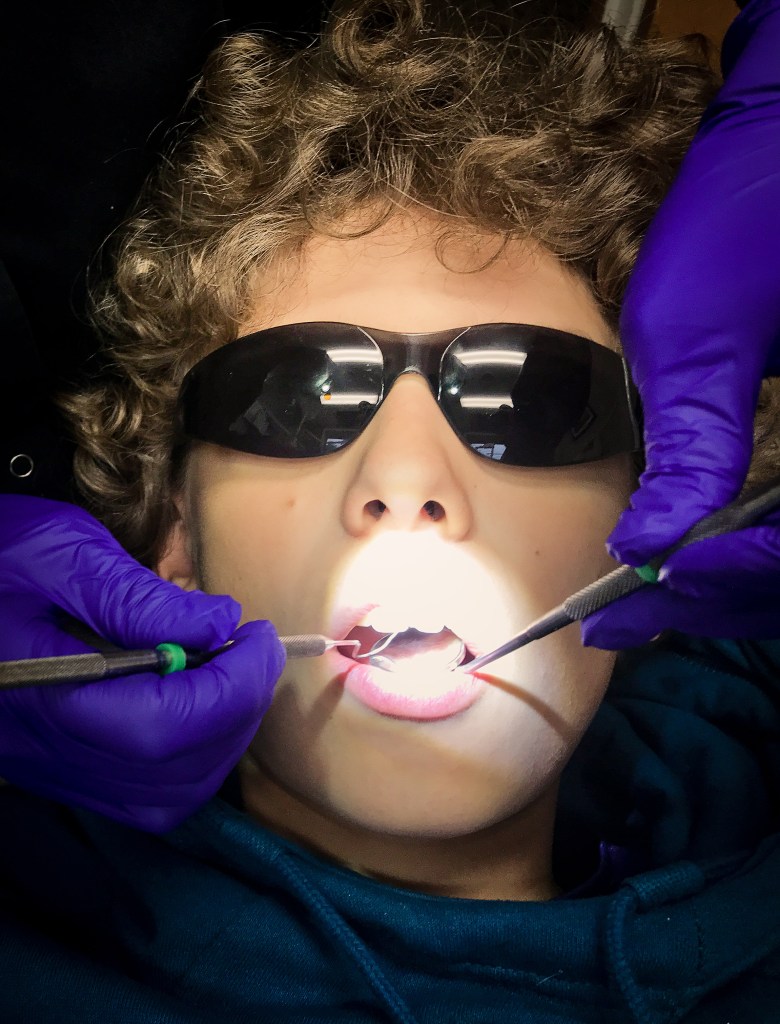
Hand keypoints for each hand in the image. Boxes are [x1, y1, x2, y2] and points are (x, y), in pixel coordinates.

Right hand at [0, 495, 284, 830]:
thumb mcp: (61, 553)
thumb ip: (137, 597)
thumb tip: (219, 625)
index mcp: (43, 692)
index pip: (163, 725)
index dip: (232, 687)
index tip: (258, 637)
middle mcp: (49, 750)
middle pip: (173, 771)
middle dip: (237, 710)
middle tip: (253, 651)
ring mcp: (56, 769)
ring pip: (167, 797)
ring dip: (223, 739)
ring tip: (232, 674)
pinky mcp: (65, 770)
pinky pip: (145, 796)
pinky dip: (194, 760)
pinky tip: (201, 705)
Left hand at [584, 0, 779, 648]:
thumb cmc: (746, 215)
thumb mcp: (697, 333)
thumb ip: (689, 448)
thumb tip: (643, 548)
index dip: (717, 580)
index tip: (632, 590)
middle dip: (716, 598)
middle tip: (621, 615)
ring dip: (729, 587)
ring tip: (641, 600)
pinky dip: (748, 555)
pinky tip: (687, 557)